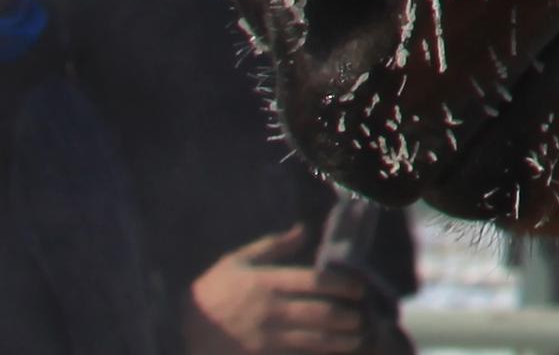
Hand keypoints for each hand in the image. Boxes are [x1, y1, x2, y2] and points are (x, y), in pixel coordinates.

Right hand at [183, 234, 374, 354]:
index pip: (316, 282)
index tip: (358, 289)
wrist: (185, 330)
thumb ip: (272, 246)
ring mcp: (265, 339)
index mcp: (265, 283)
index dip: (344, 285)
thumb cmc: (213, 292)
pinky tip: (332, 354)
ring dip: (341, 340)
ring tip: (357, 338)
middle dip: (348, 316)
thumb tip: (303, 228)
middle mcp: (269, 311)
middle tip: (361, 316)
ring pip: (314, 340)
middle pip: (321, 313)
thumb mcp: (236, 262)